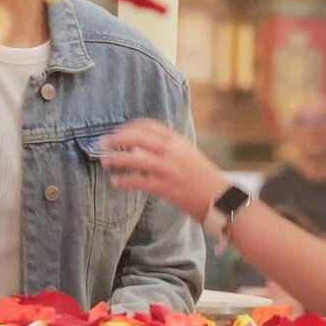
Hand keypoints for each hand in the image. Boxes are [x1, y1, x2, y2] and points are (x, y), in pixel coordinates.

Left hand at [99, 120, 229, 222]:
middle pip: (137, 137)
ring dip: (116, 159)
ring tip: (105, 162)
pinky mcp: (167, 188)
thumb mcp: (187, 155)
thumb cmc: (204, 178)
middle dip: (117, 139)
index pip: (148, 125)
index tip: (117, 131)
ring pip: (135, 159)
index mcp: (177, 141)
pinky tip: (116, 182)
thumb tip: (141, 148)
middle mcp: (173, 151)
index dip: (128, 127)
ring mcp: (170, 169)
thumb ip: (167, 149)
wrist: (222, 199)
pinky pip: (139, 181)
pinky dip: (124, 181)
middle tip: (103, 144)